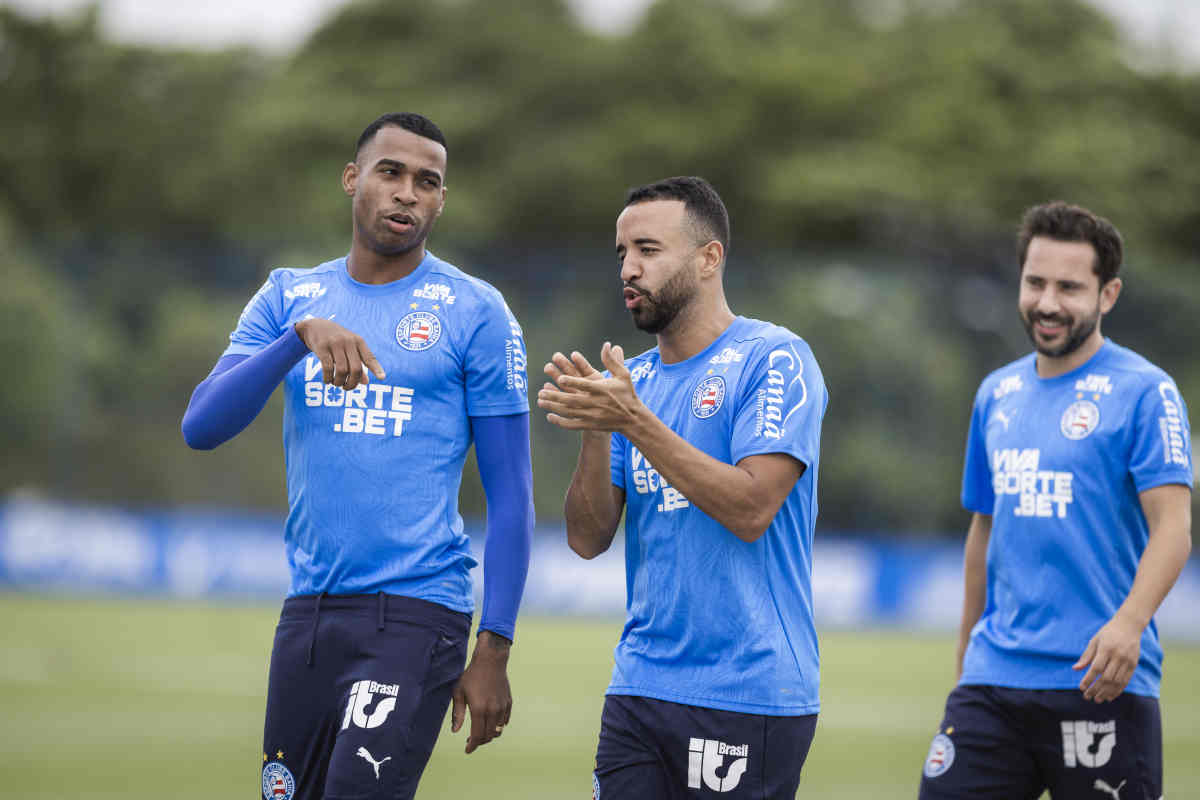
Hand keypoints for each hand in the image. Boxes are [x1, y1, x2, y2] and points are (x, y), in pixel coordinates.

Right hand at [294, 318, 384, 390]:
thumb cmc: (337, 341)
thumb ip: (358, 364)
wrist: (316, 326)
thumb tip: (366, 382)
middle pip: (356, 368)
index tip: (382, 378)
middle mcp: (348, 342)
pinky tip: (327, 381)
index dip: (376, 368)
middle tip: (347, 387)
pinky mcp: (322, 347)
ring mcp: (335, 344)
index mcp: (359, 342)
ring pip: (342, 370)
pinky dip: (328, 378)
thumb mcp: (350, 349)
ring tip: (337, 384)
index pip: (370, 357)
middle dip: (352, 383)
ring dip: (339, 382)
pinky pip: (327, 367)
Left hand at [450, 631, 511, 753]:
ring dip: (489, 735)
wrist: (491, 661)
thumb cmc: (471, 676)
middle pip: (488, 736)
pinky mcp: (508, 703)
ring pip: (497, 730)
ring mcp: (502, 707)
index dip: (472, 746)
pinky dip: (497, 726)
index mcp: (479, 709)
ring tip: (480, 732)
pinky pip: (504, 722)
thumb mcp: (459, 692)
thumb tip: (455, 731)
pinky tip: (490, 723)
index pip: (477, 736)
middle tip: (470, 740)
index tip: (467, 750)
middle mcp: (493, 710)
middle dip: (479, 742)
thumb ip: (457, 714)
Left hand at [538, 342, 641, 433]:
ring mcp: (592, 416)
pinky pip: (572, 424)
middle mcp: (596, 403)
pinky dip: (560, 422)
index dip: (572, 383)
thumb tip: (607, 344)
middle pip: (572, 400)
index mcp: (602, 389)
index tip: (560, 379)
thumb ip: (613, 360)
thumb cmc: (627, 394)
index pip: (585, 385)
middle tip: (540, 392)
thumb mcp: (623, 375)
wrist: (632, 419)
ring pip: (569, 412)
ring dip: (553, 407)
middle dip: (555, 396)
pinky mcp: (590, 425)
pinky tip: (550, 416)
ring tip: (540, 401)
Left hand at [1072, 613, 1142, 702]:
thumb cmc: (1108, 633)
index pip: (1096, 668)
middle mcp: (1118, 656)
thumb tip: (1075, 669)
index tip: (1081, 688)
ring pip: (1117, 682)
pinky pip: (1126, 681)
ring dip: (1106, 692)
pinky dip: (1118, 690)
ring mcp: (1127, 661)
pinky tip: (1110, 696)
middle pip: (1106, 678)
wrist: (1129, 626)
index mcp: (1106, 649)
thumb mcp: (1094, 641)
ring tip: (1098, 699)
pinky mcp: (1134, 665)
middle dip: (1096, 689)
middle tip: (1087, 697)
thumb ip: (1086, 656)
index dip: (1088, 680)